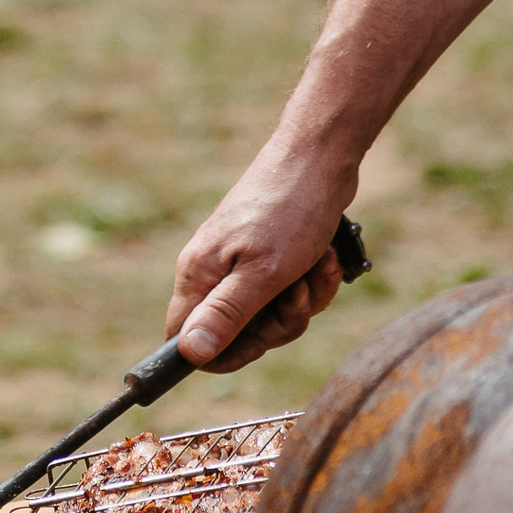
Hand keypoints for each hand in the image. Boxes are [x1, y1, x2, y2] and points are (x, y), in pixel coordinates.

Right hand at [165, 150, 353, 371]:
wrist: (320, 158)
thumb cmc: (290, 211)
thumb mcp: (263, 274)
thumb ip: (225, 315)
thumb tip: (190, 353)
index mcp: (198, 274)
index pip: (186, 339)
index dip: (221, 354)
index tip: (259, 342)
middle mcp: (214, 270)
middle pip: (237, 334)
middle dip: (279, 323)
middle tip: (295, 293)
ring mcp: (242, 263)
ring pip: (270, 315)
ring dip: (304, 299)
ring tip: (316, 264)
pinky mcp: (269, 256)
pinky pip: (289, 293)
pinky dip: (313, 281)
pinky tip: (325, 256)